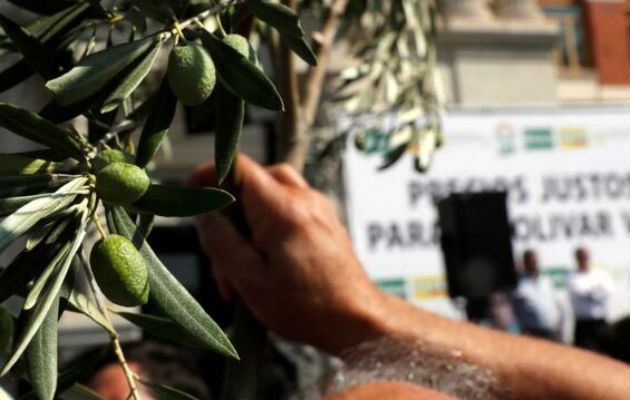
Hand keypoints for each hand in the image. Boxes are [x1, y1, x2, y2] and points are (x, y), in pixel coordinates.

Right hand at [190, 155, 383, 353]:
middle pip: (249, 182)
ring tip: (241, 271)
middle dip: (227, 217)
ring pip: (266, 198)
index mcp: (282, 209)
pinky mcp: (323, 218)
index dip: (209, 175)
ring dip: (246, 227)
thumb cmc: (306, 307)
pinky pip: (285, 211)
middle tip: (221, 259)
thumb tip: (203, 211)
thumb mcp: (250, 279)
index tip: (193, 198)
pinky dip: (266, 231)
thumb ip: (221, 240)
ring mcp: (316, 206)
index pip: (237, 166)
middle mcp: (303, 198)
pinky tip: (264, 265)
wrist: (357, 320)